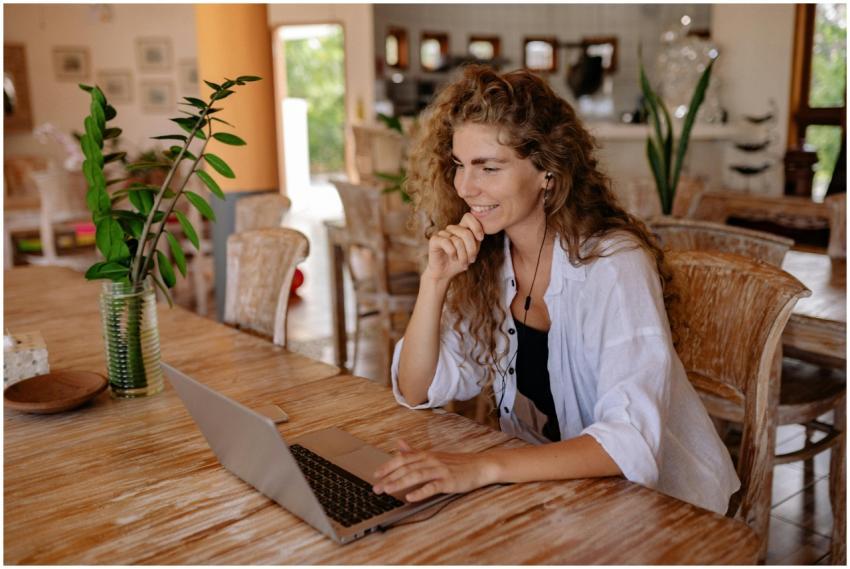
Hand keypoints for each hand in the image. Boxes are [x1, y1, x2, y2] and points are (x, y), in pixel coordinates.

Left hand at [372, 439, 495, 501]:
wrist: (479, 466)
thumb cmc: (456, 463)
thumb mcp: (434, 455)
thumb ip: (414, 452)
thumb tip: (398, 444)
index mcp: (426, 455)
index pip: (402, 459)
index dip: (388, 466)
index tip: (376, 475)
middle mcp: (431, 460)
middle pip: (406, 468)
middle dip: (389, 477)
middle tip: (376, 488)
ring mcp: (440, 470)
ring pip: (416, 475)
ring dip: (400, 483)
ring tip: (388, 490)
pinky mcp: (448, 481)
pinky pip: (432, 487)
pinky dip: (420, 492)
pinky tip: (410, 497)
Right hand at [423, 213, 484, 282]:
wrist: (445, 274)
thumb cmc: (459, 262)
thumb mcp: (472, 251)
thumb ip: (476, 240)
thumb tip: (481, 234)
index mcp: (461, 228)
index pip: (468, 217)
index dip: (476, 226)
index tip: (481, 239)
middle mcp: (451, 229)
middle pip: (466, 233)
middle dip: (471, 249)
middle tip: (472, 260)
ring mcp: (442, 233)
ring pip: (457, 240)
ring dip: (463, 255)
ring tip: (463, 264)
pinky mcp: (434, 239)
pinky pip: (447, 243)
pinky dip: (453, 253)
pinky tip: (453, 258)